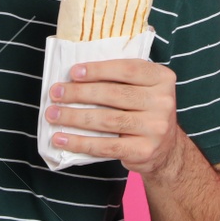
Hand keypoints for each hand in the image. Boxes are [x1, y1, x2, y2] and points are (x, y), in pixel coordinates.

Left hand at [46, 58, 182, 176]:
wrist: (166, 149)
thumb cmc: (145, 111)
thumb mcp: (143, 88)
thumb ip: (120, 79)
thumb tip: (75, 77)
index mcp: (162, 78)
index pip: (127, 69)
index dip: (98, 70)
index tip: (73, 73)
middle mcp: (163, 101)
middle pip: (114, 94)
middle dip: (79, 93)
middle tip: (55, 93)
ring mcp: (155, 128)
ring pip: (106, 120)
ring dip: (74, 117)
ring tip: (53, 115)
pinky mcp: (144, 150)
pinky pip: (106, 145)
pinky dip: (80, 142)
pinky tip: (62, 138)